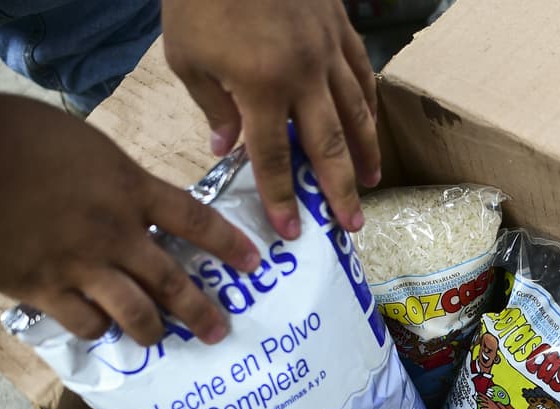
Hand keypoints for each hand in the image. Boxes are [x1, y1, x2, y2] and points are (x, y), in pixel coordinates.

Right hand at [0, 95, 259, 346]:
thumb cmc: (13, 136)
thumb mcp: (84, 144)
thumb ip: (114, 177)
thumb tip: (130, 196)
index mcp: (129, 189)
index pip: (194, 220)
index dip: (227, 244)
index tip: (253, 262)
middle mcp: (115, 234)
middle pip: (172, 282)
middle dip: (202, 311)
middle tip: (218, 330)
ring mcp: (81, 266)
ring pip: (135, 313)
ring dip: (153, 330)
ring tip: (160, 338)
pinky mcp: (43, 289)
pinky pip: (84, 324)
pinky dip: (97, 331)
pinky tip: (98, 330)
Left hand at [163, 0, 380, 238]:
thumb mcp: (186, 55)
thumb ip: (212, 105)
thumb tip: (227, 148)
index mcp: (261, 87)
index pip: (274, 156)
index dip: (282, 196)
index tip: (292, 230)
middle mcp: (303, 76)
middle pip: (328, 146)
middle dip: (340, 190)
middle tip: (353, 224)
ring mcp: (327, 51)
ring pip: (357, 112)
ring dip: (367, 152)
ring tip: (373, 181)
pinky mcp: (340, 27)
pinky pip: (361, 74)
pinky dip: (369, 104)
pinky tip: (371, 123)